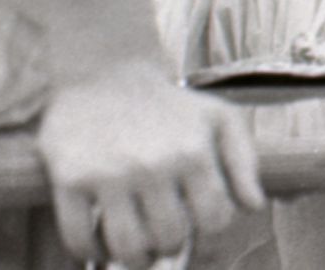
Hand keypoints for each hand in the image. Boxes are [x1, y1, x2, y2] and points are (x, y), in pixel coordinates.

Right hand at [36, 62, 263, 268]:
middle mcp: (152, 164)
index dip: (208, 230)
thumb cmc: (169, 105)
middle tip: (161, 234)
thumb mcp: (219, 118)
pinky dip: (90, 250)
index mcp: (192, 152)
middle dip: (170, 243)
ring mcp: (109, 173)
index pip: (214, 220)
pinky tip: (98, 240)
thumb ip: (243, 162)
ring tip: (135, 248)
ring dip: (135, 258)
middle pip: (170, 238)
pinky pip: (79, 238)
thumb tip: (254, 207)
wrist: (103, 73)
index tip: (196, 224)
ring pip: (128, 248)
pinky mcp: (69, 178)